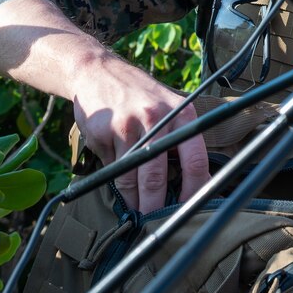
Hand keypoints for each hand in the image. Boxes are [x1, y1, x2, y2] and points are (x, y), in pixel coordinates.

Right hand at [68, 63, 210, 215]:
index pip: (195, 160)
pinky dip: (113, 173)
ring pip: (130, 176)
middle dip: (155, 205)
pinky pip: (110, 165)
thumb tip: (192, 183)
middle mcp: (156, 118)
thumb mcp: (169, 107)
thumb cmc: (139, 95)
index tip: (190, 209)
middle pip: (157, 175)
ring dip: (133, 199)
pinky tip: (114, 168)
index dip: (194, 190)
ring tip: (135, 210)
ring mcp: (127, 124)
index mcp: (182, 114)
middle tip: (155, 221)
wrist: (97, 71)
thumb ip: (179, 139)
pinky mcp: (102, 131)